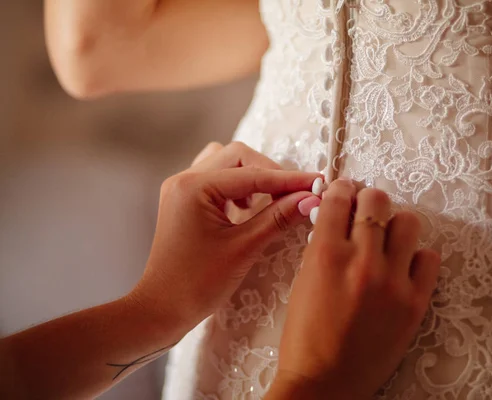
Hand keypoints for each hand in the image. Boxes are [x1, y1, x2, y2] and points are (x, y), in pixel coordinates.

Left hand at [130, 142, 320, 332]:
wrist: (162, 309)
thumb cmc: (197, 284)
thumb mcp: (244, 249)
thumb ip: (278, 218)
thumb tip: (310, 198)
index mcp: (194, 187)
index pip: (253, 174)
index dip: (288, 179)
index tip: (317, 182)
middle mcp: (184, 180)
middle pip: (238, 157)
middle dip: (269, 173)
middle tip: (293, 196)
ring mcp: (181, 189)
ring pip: (226, 163)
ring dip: (251, 176)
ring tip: (266, 201)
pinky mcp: (184, 201)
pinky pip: (216, 178)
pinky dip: (236, 185)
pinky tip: (246, 207)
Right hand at [268, 180, 439, 398]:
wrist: (324, 383)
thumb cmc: (305, 335)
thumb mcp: (303, 281)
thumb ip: (321, 245)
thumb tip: (337, 216)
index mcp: (325, 254)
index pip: (340, 198)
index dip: (343, 188)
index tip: (345, 190)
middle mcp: (361, 261)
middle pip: (377, 201)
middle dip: (369, 201)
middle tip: (366, 213)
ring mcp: (392, 282)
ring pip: (408, 222)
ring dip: (395, 225)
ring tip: (387, 240)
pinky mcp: (415, 303)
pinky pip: (430, 258)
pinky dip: (417, 256)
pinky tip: (403, 267)